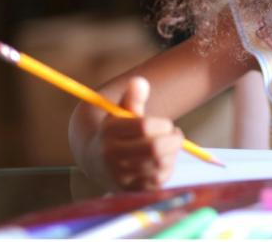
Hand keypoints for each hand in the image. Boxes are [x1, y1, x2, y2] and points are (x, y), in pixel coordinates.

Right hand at [100, 76, 183, 190]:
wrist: (96, 160)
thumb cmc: (117, 130)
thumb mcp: (121, 112)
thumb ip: (133, 97)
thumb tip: (140, 82)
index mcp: (109, 132)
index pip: (144, 126)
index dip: (163, 124)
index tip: (166, 124)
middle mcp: (110, 155)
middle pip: (154, 148)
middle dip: (173, 140)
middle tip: (175, 135)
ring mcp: (119, 175)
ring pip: (158, 165)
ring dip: (172, 154)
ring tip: (169, 147)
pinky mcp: (129, 190)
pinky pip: (157, 181)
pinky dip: (167, 169)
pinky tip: (163, 161)